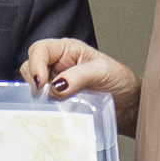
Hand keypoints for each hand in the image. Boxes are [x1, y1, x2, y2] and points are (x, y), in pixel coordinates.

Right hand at [20, 39, 139, 135]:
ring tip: (52, 103)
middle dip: (33, 80)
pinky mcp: (56, 101)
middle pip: (30, 65)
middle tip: (44, 95)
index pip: (41, 49)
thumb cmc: (119, 82)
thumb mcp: (103, 72)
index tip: (41, 83)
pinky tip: (51, 111)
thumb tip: (56, 86)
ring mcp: (55, 84)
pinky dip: (42, 107)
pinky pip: (40, 102)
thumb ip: (79, 76)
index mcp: (67, 50)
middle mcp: (58, 65)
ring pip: (32, 85)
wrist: (128, 105)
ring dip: (37, 94)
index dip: (36, 63)